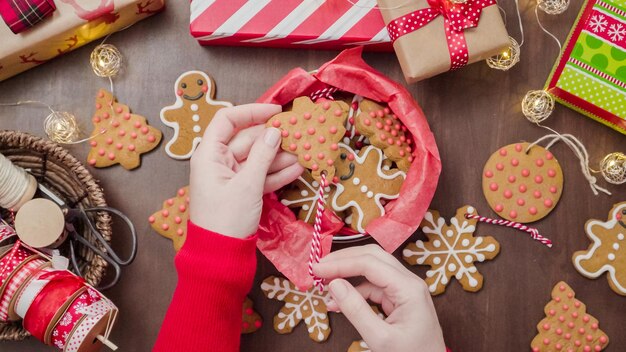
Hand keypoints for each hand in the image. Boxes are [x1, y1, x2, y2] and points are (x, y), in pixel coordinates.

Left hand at [190, 104, 303, 237]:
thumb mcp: (247, 185)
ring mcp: (231, 177)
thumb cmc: (226, 219)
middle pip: (247, 139)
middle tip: (299, 135)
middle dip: (273, 138)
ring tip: (304, 153)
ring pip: (258, 159)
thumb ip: (263, 155)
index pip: (227, 120)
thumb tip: (275, 131)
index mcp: (209, 154)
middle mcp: (218, 162)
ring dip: (280, 157)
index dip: (252, 112)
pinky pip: (260, 176)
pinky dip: (277, 173)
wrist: (220, 256)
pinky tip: (298, 169)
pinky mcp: (242, 191)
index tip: (276, 111)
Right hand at [313, 244, 445, 351]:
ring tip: (324, 286)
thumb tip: (334, 284)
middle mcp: (409, 282)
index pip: (370, 263)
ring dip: (347, 275)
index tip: (317, 269)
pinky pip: (374, 286)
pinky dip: (355, 291)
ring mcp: (405, 288)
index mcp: (409, 288)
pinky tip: (339, 302)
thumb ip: (355, 310)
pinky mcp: (400, 298)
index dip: (340, 263)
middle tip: (319, 269)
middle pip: (373, 257)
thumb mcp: (380, 338)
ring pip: (372, 269)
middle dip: (344, 260)